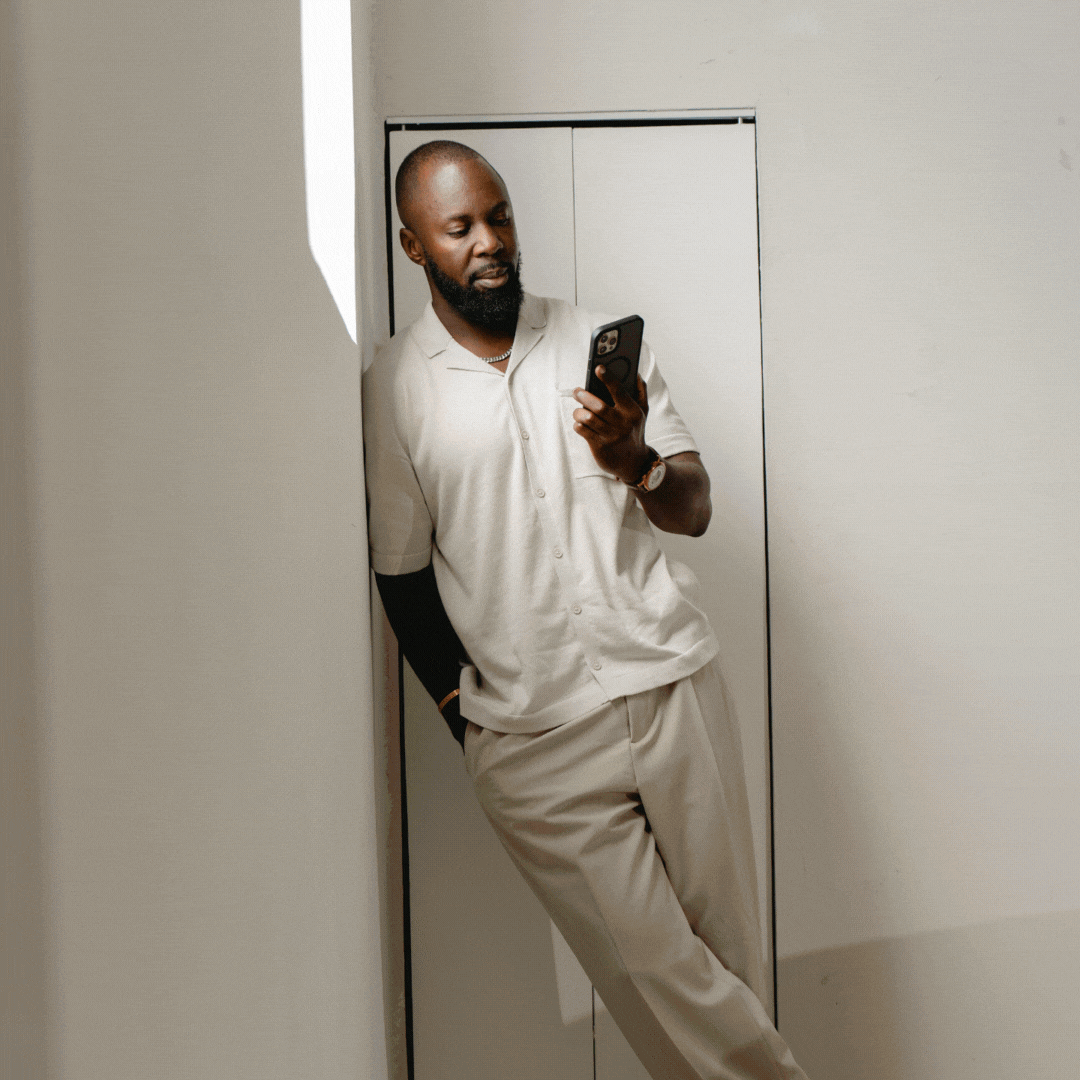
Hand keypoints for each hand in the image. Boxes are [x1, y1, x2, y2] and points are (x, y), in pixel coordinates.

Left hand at [572, 366, 652, 484]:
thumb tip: (635, 372)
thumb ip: (640, 391)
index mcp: (633, 411)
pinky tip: (580, 424)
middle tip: (577, 391)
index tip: (598, 368)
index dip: (608, 379)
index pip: (619, 392)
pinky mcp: (600, 447)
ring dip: (578, 412)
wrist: (634, 462)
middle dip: (584, 396)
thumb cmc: (635, 430)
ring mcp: (611, 437)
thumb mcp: (643, 412)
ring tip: (578, 410)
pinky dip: (577, 425)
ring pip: (587, 418)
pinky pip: (582, 431)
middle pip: (598, 406)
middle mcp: (623, 424)